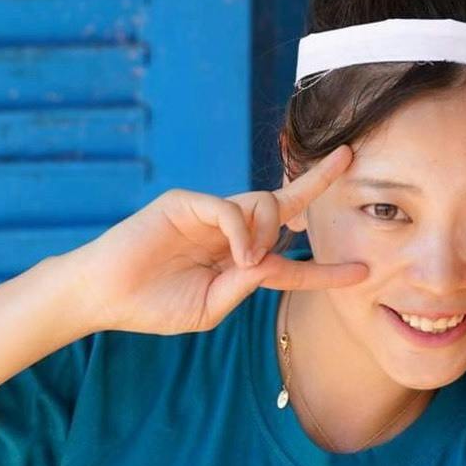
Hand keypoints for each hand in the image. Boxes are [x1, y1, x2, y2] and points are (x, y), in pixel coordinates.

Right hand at [73, 146, 367, 334]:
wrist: (104, 295)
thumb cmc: (153, 306)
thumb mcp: (211, 307)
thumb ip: (245, 284)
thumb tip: (272, 259)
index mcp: (237, 261)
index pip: (289, 261)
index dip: (323, 269)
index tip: (361, 272)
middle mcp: (229, 231)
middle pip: (284, 204)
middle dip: (317, 182)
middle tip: (348, 158)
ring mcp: (208, 214)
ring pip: (262, 204)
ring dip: (267, 232)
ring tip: (246, 261)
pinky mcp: (185, 202)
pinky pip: (229, 207)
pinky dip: (240, 230)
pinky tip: (237, 254)